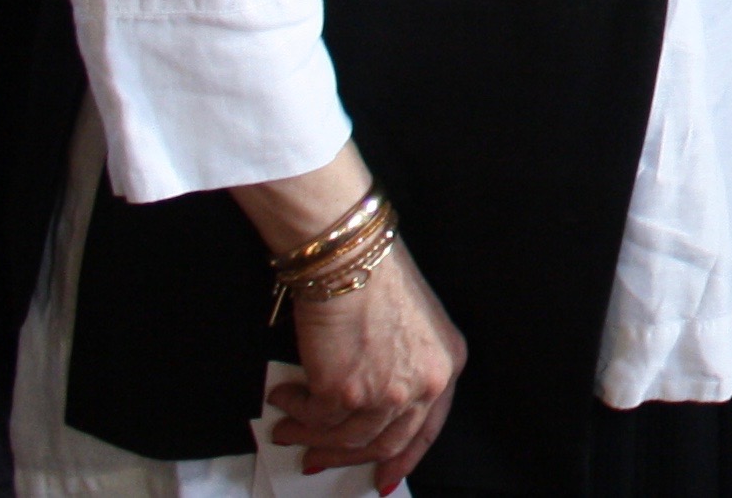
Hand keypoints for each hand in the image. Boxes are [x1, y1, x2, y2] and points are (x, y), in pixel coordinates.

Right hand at [269, 242, 466, 488]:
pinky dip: (295, 413)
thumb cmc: (375, 276)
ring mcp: (386, 393)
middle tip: (318, 461)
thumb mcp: (412, 325)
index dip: (404, 456)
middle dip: (347, 456)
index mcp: (448, 365)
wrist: (349, 256)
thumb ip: (401, 367)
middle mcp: (425, 384)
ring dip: (311, 438)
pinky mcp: (345, 393)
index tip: (385, 477)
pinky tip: (283, 401)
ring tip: (287, 429)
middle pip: (386, 441)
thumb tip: (365, 404)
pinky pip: (316, 418)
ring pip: (346, 437)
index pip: (428, 428)